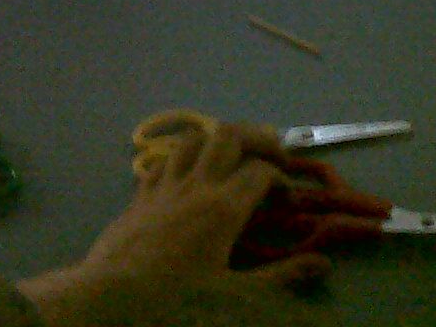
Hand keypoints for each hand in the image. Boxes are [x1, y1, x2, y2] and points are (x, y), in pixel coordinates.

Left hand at [18, 120, 328, 323]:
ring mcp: (164, 187)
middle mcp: (196, 185)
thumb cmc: (176, 300)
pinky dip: (180, 159)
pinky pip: (161, 162)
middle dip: (255, 136)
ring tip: (231, 153)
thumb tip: (324, 264)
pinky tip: (185, 174)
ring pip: (192, 140)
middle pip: (228, 136)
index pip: (260, 171)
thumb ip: (281, 276)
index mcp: (224, 207)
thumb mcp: (235, 296)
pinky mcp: (139, 196)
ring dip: (216, 140)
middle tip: (272, 151)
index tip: (287, 196)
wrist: (111, 299)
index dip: (280, 176)